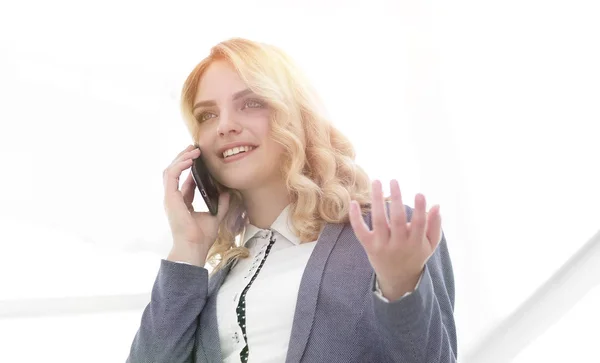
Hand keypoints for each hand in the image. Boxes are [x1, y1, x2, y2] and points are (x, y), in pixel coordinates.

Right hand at [163, 145, 229, 265]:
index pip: (185, 181)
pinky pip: (171, 175)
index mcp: (182, 203)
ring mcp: (170, 198)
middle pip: (175, 172)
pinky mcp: (170, 198)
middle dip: (184, 158)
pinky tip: (190, 159)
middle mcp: (174, 199)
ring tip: (193, 150)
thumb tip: (226, 191)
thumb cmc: (202, 237)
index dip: (192, 168)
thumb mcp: (215, 216)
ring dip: (181, 158)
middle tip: (195, 148)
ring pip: (170, 170)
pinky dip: (179, 165)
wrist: (194, 247)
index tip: (201, 158)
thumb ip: (220, 203)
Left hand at [349, 179, 442, 300]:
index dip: (420, 210)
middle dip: (396, 199)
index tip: (419, 194)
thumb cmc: (415, 254)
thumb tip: (436, 205)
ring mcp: (382, 246)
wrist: (398, 278)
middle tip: (394, 180)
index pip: (419, 225)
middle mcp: (399, 245)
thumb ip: (434, 225)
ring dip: (377, 200)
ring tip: (377, 182)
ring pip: (379, 221)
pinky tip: (354, 202)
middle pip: (397, 220)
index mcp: (415, 243)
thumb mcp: (430, 244)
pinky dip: (356, 218)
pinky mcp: (369, 246)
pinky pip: (360, 231)